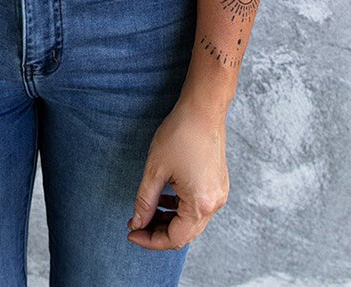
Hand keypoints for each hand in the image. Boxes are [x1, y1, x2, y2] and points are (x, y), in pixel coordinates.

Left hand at [127, 97, 228, 250]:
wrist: (203, 109)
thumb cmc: (180, 134)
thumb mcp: (155, 169)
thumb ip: (145, 201)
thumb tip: (137, 224)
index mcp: (200, 204)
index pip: (174, 238)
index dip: (150, 240)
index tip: (131, 234)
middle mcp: (214, 204)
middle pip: (184, 233)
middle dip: (158, 232)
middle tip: (136, 224)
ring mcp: (219, 194)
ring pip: (191, 221)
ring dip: (169, 221)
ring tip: (147, 211)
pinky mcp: (218, 184)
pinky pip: (198, 207)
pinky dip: (180, 208)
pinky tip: (164, 198)